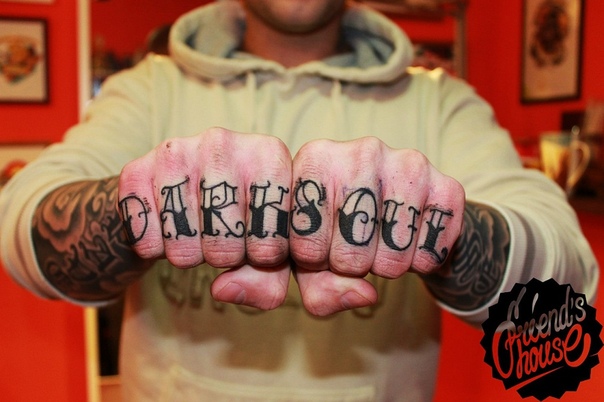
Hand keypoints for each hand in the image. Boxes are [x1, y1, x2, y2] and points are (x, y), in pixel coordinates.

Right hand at [117, 127, 293, 309]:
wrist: (185, 193)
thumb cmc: (244, 220)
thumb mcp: (272, 251)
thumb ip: (267, 282)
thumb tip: (223, 290)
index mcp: (271, 155)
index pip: (272, 242)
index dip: (266, 261)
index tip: (262, 244)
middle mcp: (224, 142)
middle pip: (226, 247)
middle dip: (227, 259)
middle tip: (226, 237)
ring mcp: (178, 150)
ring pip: (184, 247)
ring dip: (190, 256)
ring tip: (198, 231)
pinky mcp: (136, 168)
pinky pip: (145, 241)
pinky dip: (154, 250)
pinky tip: (167, 228)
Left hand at [289, 137, 464, 314]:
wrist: (394, 205)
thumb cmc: (336, 229)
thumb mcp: (309, 260)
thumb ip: (318, 290)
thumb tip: (366, 295)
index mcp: (314, 159)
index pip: (304, 248)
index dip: (311, 264)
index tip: (315, 245)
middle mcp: (360, 151)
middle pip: (347, 258)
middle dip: (348, 268)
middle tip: (351, 244)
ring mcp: (406, 163)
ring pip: (390, 261)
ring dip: (384, 267)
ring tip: (379, 240)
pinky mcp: (446, 185)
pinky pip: (429, 258)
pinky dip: (419, 264)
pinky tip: (409, 239)